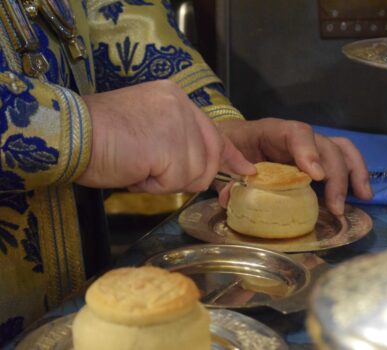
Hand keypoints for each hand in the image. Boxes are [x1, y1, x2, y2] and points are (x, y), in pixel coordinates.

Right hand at [76, 80, 254, 192]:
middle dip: (185, 176)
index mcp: (176, 99)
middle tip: (153, 170)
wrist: (71, 133)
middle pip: (209, 160)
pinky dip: (153, 185)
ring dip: (164, 180)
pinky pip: (174, 182)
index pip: (214, 132)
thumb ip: (177, 141)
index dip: (230, 156)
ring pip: (193, 175)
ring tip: (137, 164)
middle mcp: (182, 106)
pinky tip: (135, 168)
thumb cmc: (101, 136)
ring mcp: (178, 124)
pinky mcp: (169, 146)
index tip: (245, 169)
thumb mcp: (148, 130)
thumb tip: (197, 167)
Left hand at [216, 118, 371, 214]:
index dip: (308, 151)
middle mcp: (295, 136)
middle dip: (335, 174)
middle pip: (324, 145)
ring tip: (361, 197)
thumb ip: (226, 175)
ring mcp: (308, 145)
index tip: (315, 176)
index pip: (295, 133)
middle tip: (335, 205)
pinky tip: (360, 194)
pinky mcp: (315, 157)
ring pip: (340, 149)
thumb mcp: (224, 157)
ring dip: (354, 172)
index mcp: (271, 131)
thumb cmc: (231, 145)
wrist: (234, 139)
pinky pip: (341, 159)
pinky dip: (354, 174)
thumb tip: (229, 197)